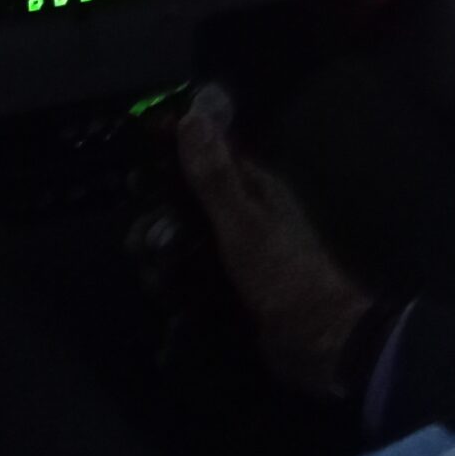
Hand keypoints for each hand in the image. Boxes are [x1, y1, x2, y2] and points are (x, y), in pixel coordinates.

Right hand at [177, 86, 376, 397]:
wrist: (319, 341)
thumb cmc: (283, 274)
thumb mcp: (243, 222)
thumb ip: (215, 175)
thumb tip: (192, 114)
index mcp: (254, 189)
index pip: (206, 154)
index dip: (170, 154)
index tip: (136, 168)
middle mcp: (244, 215)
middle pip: (186, 203)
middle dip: (159, 220)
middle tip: (146, 242)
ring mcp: (237, 255)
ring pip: (184, 242)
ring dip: (164, 258)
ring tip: (155, 277)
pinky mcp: (230, 290)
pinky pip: (191, 278)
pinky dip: (175, 286)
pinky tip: (163, 300)